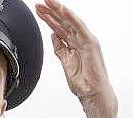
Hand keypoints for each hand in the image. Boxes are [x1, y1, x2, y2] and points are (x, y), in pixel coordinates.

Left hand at [35, 0, 118, 117]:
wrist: (93, 94)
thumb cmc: (84, 83)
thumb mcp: (66, 63)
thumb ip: (60, 49)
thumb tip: (54, 36)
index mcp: (74, 45)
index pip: (59, 28)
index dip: (48, 19)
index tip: (39, 11)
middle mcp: (80, 40)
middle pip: (63, 22)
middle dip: (51, 12)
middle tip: (40, 3)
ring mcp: (86, 41)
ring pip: (70, 22)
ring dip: (59, 11)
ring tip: (49, 1)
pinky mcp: (91, 44)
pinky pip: (79, 27)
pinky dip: (71, 18)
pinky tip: (63, 10)